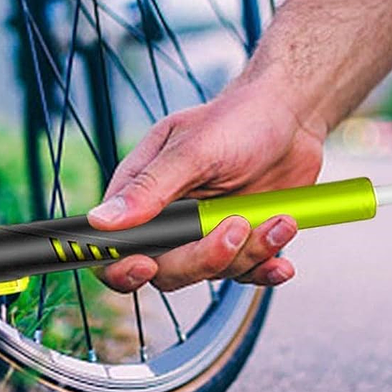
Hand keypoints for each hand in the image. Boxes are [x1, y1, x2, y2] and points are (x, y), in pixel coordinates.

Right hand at [86, 84, 325, 292]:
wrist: (291, 117)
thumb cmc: (238, 120)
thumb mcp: (192, 150)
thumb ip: (149, 188)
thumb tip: (101, 221)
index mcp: (142, 194)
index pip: (114, 247)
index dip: (121, 267)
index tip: (145, 265)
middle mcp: (171, 220)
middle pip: (168, 271)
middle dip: (206, 257)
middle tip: (237, 226)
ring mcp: (207, 234)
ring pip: (215, 273)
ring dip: (250, 252)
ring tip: (277, 218)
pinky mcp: (241, 243)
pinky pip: (247, 273)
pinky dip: (267, 267)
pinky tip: (282, 250)